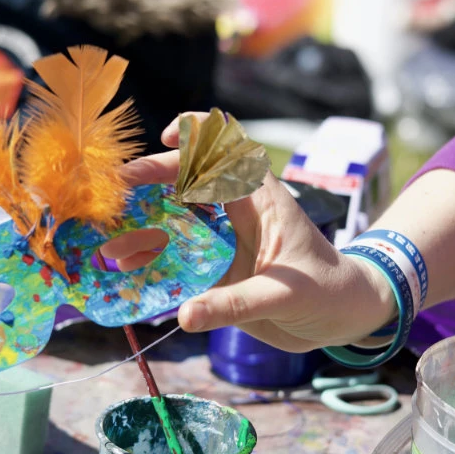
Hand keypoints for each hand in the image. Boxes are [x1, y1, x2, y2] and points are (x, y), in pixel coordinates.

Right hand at [109, 115, 395, 350]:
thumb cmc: (327, 292)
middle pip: (186, 180)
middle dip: (150, 182)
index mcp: (259, 199)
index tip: (168, 138)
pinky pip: (175, 260)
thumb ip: (235, 304)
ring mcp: (223, 241)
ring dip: (142, 228)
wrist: (344, 319)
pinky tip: (124, 272)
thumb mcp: (284, 295)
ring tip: (111, 245)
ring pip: (173, 222)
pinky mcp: (215, 270)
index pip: (225, 150)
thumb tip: (185, 315)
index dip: (197, 134)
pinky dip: (149, 262)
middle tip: (115, 193)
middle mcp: (236, 213)